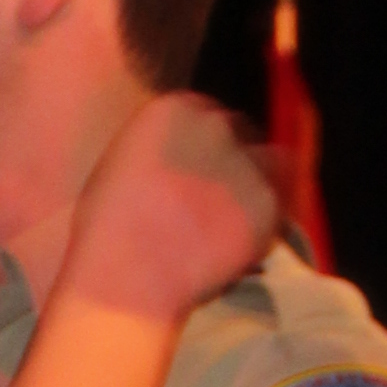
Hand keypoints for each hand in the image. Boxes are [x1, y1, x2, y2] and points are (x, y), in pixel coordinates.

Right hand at [61, 89, 280, 321]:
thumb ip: (158, 150)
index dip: (208, 147)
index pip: (208, 114)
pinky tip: (236, 246)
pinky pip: (279, 208)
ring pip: (270, 166)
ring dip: (256, 186)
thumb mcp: (120, 167)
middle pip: (240, 134)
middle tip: (221, 202)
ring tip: (232, 223)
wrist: (127, 276)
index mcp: (173, 109)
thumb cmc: (107, 232)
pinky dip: (265, 225)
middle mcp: (214, 125)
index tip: (203, 173)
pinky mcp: (268, 203)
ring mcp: (244, 163)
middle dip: (234, 162)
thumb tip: (180, 161)